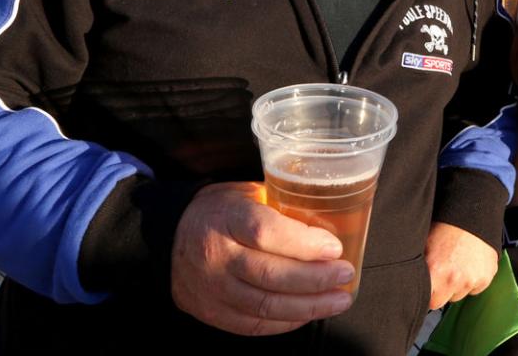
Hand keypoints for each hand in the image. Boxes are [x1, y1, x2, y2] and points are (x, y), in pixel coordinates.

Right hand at [170, 181, 354, 335]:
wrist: (172, 236)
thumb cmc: (222, 211)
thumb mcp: (248, 193)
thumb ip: (282, 206)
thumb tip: (332, 222)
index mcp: (226, 217)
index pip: (265, 232)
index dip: (304, 243)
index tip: (334, 246)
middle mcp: (215, 255)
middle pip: (270, 274)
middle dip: (315, 279)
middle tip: (344, 274)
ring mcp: (211, 288)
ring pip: (265, 305)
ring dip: (309, 306)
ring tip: (338, 299)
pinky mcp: (211, 312)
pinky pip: (254, 324)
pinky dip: (287, 321)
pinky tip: (309, 312)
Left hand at [424, 221, 498, 309]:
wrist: (471, 214)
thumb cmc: (445, 227)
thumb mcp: (424, 246)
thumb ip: (420, 269)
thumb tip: (411, 281)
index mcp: (437, 272)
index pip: (428, 302)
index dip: (428, 293)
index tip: (428, 287)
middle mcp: (455, 280)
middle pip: (443, 301)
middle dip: (441, 291)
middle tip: (441, 272)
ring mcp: (473, 280)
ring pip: (460, 294)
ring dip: (457, 285)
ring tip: (456, 264)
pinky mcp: (486, 277)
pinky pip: (475, 287)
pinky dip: (472, 279)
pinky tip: (468, 263)